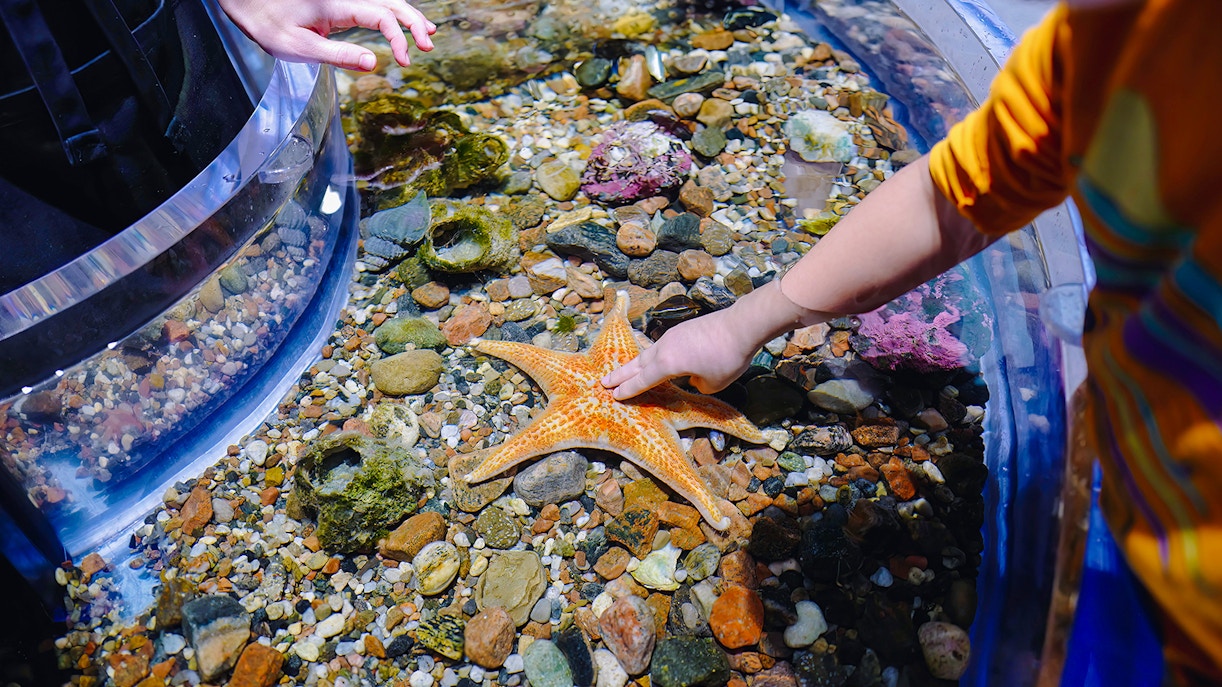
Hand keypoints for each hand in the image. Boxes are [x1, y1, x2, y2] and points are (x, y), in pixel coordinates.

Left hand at [217, 0, 436, 70]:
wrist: (250, 5)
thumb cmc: (270, 26)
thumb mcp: (300, 47)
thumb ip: (338, 55)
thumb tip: (374, 63)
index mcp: (339, 5)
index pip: (382, 17)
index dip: (398, 38)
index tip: (403, 62)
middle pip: (391, 3)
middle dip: (414, 22)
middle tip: (428, 46)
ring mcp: (344, 2)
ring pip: (386, 3)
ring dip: (409, 17)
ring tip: (428, 35)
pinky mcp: (340, 8)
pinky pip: (375, 8)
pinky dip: (394, 17)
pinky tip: (404, 28)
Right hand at [601, 307, 760, 399]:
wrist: (741, 325)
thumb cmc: (727, 357)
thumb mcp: (712, 383)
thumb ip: (696, 385)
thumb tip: (691, 376)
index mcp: (667, 364)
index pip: (643, 380)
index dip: (628, 390)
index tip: (613, 396)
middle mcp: (665, 348)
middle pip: (637, 363)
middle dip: (620, 375)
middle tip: (603, 382)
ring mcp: (673, 336)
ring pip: (648, 352)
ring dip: (635, 362)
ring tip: (624, 370)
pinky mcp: (683, 329)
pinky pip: (661, 346)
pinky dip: (651, 355)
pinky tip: (654, 358)